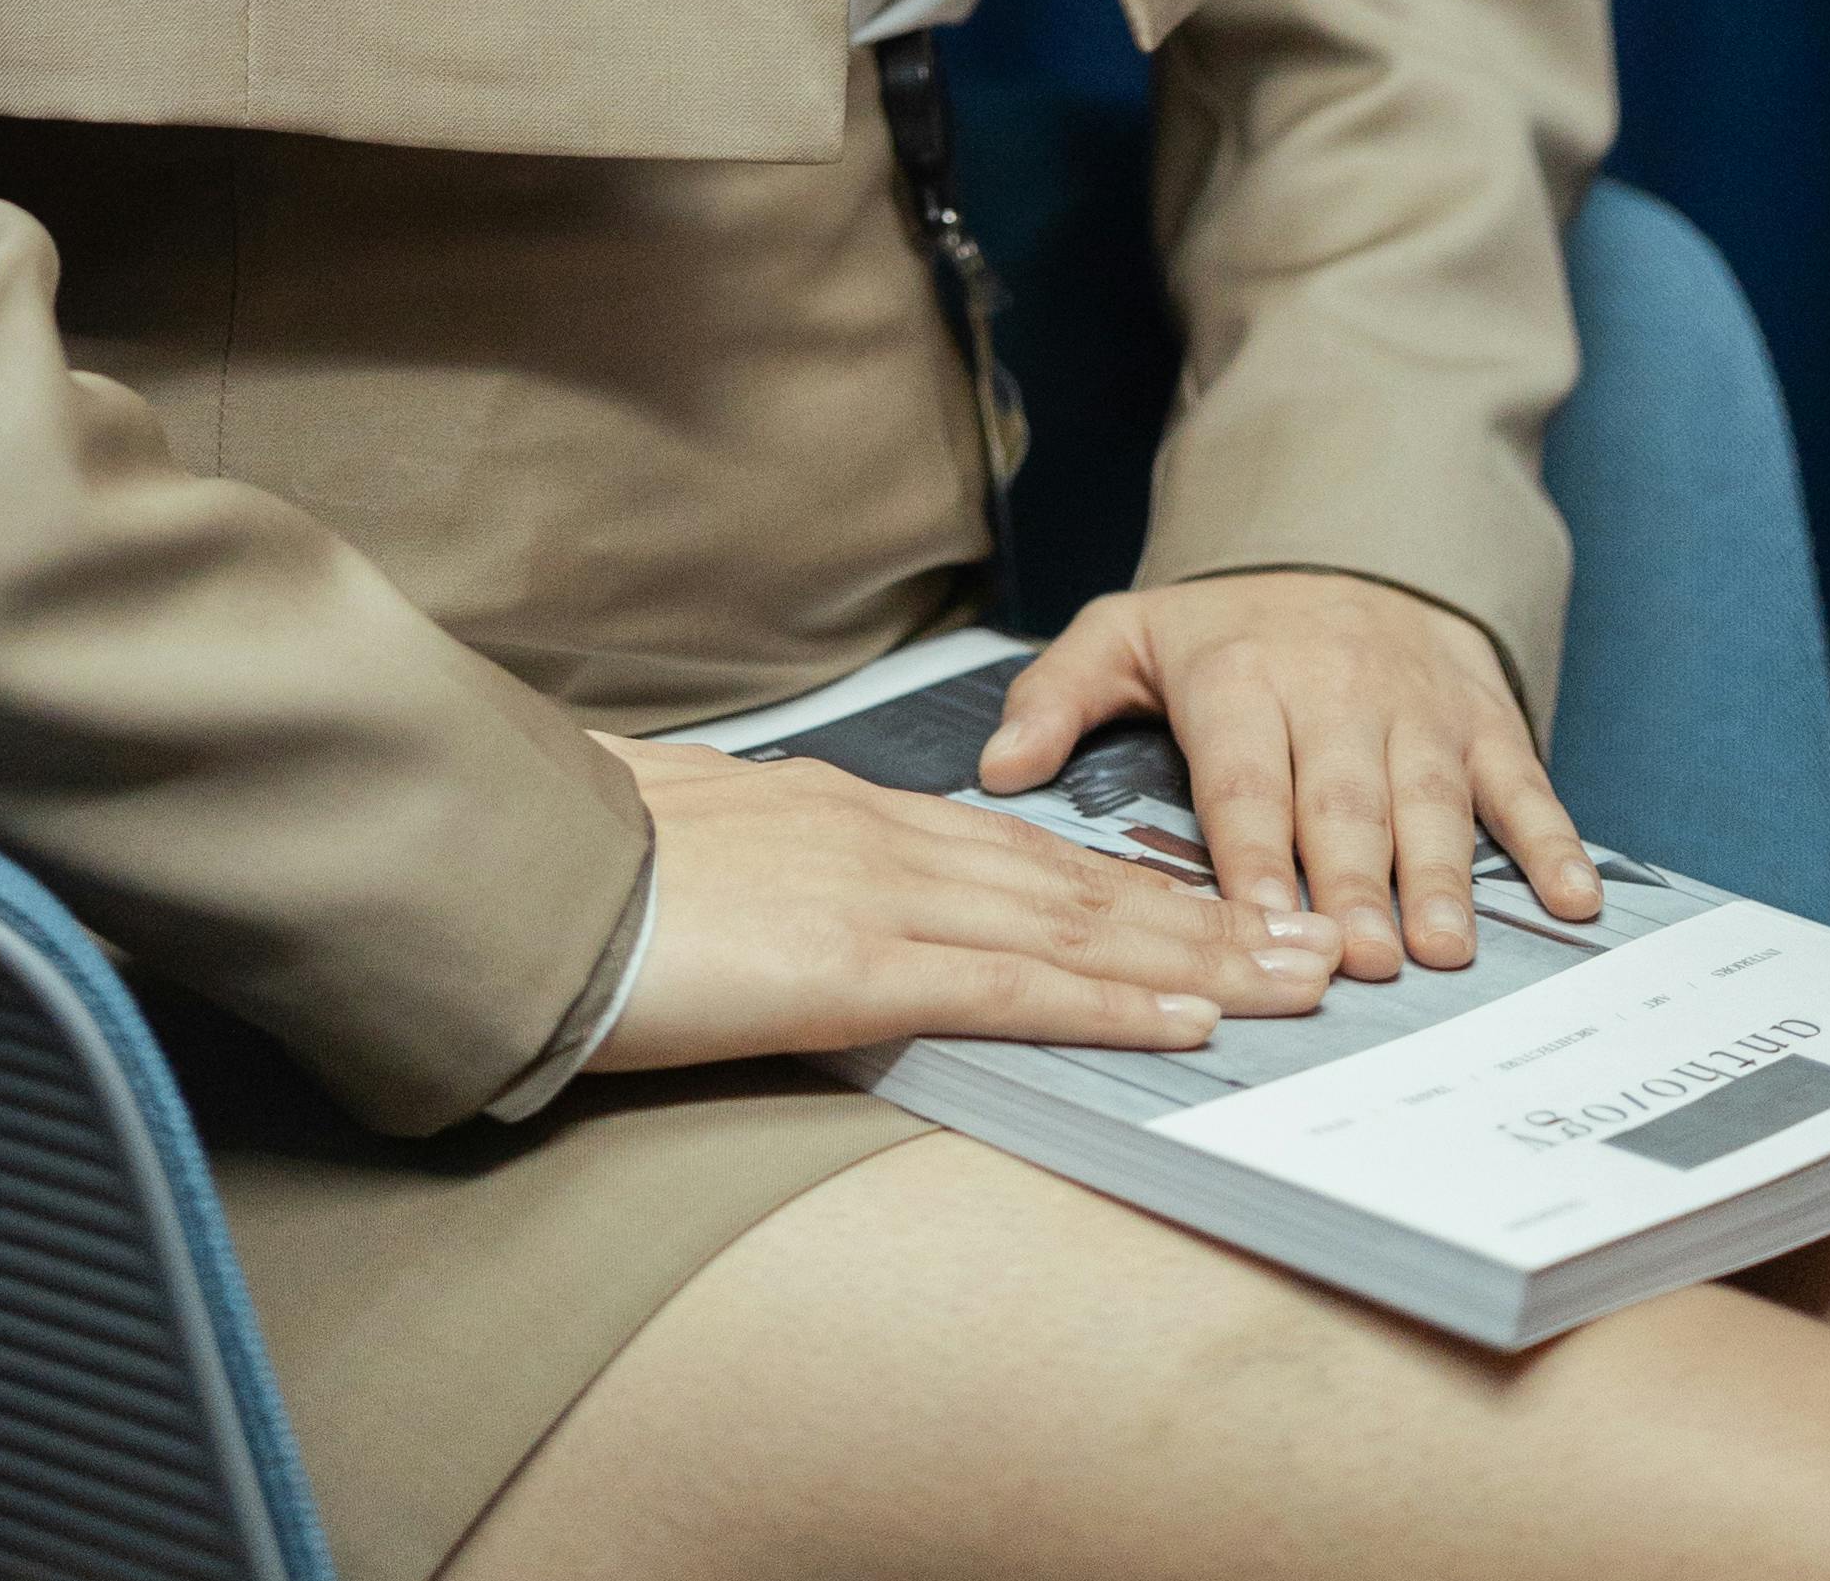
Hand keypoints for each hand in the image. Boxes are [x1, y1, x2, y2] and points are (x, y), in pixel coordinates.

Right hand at [587, 731, 1342, 1072]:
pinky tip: (1187, 1018)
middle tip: (1307, 938)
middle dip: (1203, 914)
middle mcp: (885, 837)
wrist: (523, 861)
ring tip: (1291, 978)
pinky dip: (1113, 999)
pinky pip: (1015, 985)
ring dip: (1197, 957)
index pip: (1016, 853)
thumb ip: (757, 864)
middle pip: (1077, 881)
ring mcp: (882, 895)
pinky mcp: (862, 963)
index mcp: (845, 810)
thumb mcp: (687, 842)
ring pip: (1076, 925)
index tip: (1210, 905)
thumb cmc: (580, 860)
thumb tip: (771, 890)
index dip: (1125, 883)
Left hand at [974, 571, 1602, 981]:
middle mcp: (1334, 691)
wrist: (1345, 537)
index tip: (1259, 924)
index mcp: (1241, 679)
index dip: (1254, 854)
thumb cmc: (1227, 626)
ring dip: (1443, 873)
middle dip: (1354, 879)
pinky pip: (1524, 778)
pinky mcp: (1482, 716)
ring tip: (1446, 947)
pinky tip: (1573, 899)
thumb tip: (993, 771)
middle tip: (1364, 960)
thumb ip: (1058, 695)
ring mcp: (1417, 705)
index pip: (1243, 778)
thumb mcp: (1128, 632)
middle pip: (1342, 799)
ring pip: (1431, 796)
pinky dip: (1553, 838)